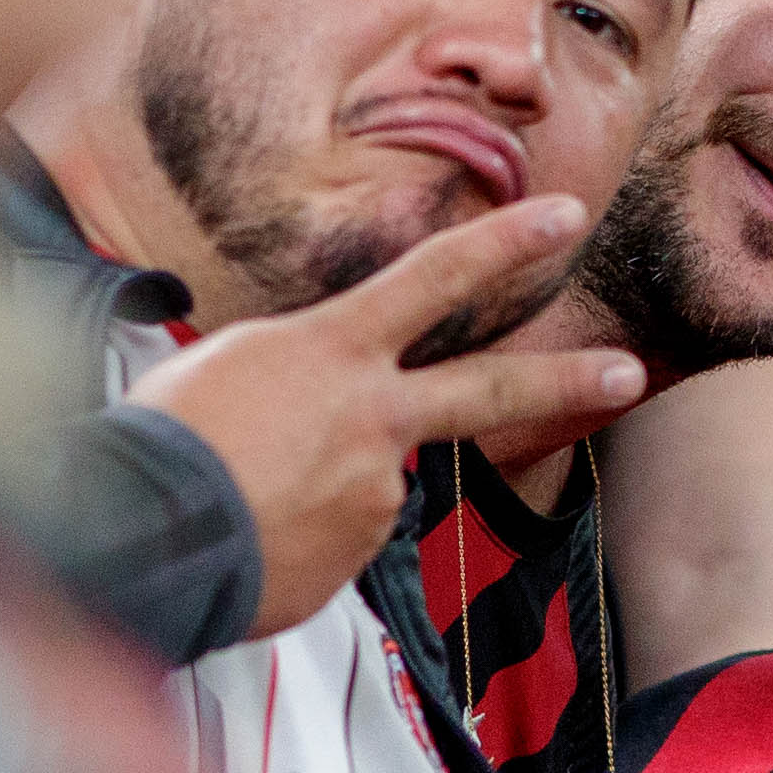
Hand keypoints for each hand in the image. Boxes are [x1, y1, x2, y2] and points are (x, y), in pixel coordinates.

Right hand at [128, 196, 646, 634]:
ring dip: (320, 490)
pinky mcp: (357, 556)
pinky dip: (302, 536)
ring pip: (372, 480)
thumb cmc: (164, 439)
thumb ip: (305, 371)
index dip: (505, 242)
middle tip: (629, 371)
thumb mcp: (231, 363)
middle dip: (567, 378)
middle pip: (491, 390)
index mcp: (334, 349)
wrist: (144, 536)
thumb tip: (333, 404)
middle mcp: (373, 418)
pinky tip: (252, 536)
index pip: (436, 277)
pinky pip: (339, 537)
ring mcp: (375, 492)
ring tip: (243, 498)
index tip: (564, 216)